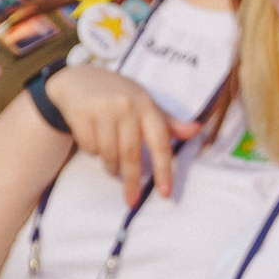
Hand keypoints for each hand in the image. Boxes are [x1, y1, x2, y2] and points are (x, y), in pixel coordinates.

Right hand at [51, 61, 192, 205]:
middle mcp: (126, 106)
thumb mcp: (145, 104)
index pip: (160, 142)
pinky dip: (92, 152)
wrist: (81, 78)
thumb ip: (169, 122)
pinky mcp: (81, 113)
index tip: (165, 193)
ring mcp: (103, 109)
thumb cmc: (120, 95)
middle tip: (132, 200)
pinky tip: (94, 142)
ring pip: (108, 153)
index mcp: (147, 106)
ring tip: (112, 167)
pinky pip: (89, 147)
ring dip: (111, 167)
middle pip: (131, 154)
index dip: (164, 170)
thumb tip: (197, 130)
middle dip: (132, 181)